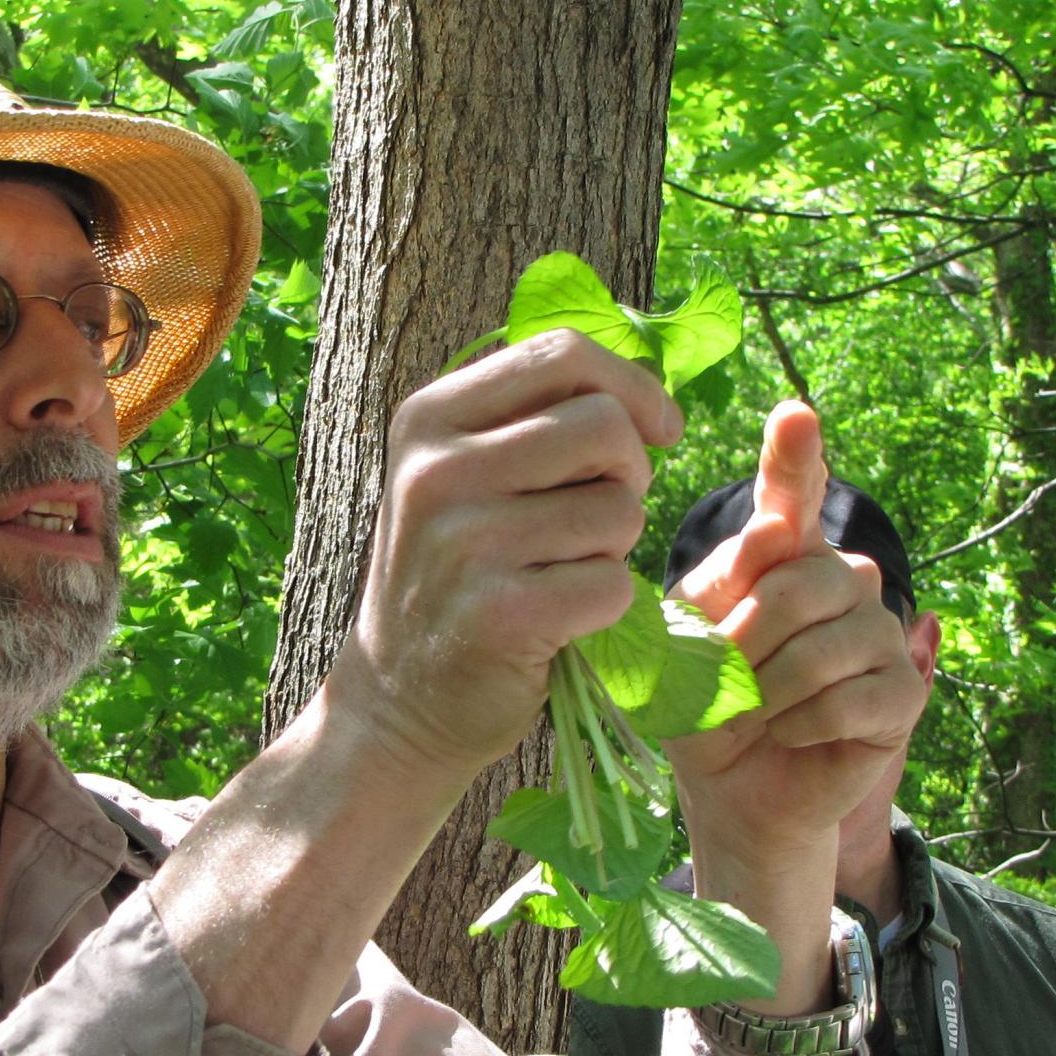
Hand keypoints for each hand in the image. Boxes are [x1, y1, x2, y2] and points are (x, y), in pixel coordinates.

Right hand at [331, 330, 681, 788]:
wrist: (397, 701)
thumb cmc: (452, 574)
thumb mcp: (459, 475)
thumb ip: (530, 416)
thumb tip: (645, 383)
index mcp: (428, 418)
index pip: (562, 353)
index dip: (633, 386)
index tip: (659, 430)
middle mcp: (437, 471)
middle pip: (604, 426)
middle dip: (630, 472)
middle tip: (602, 513)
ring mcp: (464, 543)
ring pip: (618, 508)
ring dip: (616, 545)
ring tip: (565, 568)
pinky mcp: (500, 614)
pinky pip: (612, 583)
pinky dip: (606, 605)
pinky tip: (561, 619)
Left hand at [666, 402, 926, 892]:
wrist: (732, 787)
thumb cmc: (706, 706)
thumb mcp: (687, 643)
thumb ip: (718, 588)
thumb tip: (773, 537)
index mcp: (782, 557)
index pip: (794, 495)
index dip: (796, 458)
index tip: (794, 416)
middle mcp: (840, 579)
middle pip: (801, 581)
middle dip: (748, 640)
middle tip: (727, 680)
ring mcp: (879, 632)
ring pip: (827, 644)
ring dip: (772, 690)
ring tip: (758, 711)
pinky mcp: (904, 691)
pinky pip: (853, 696)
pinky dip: (804, 723)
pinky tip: (792, 733)